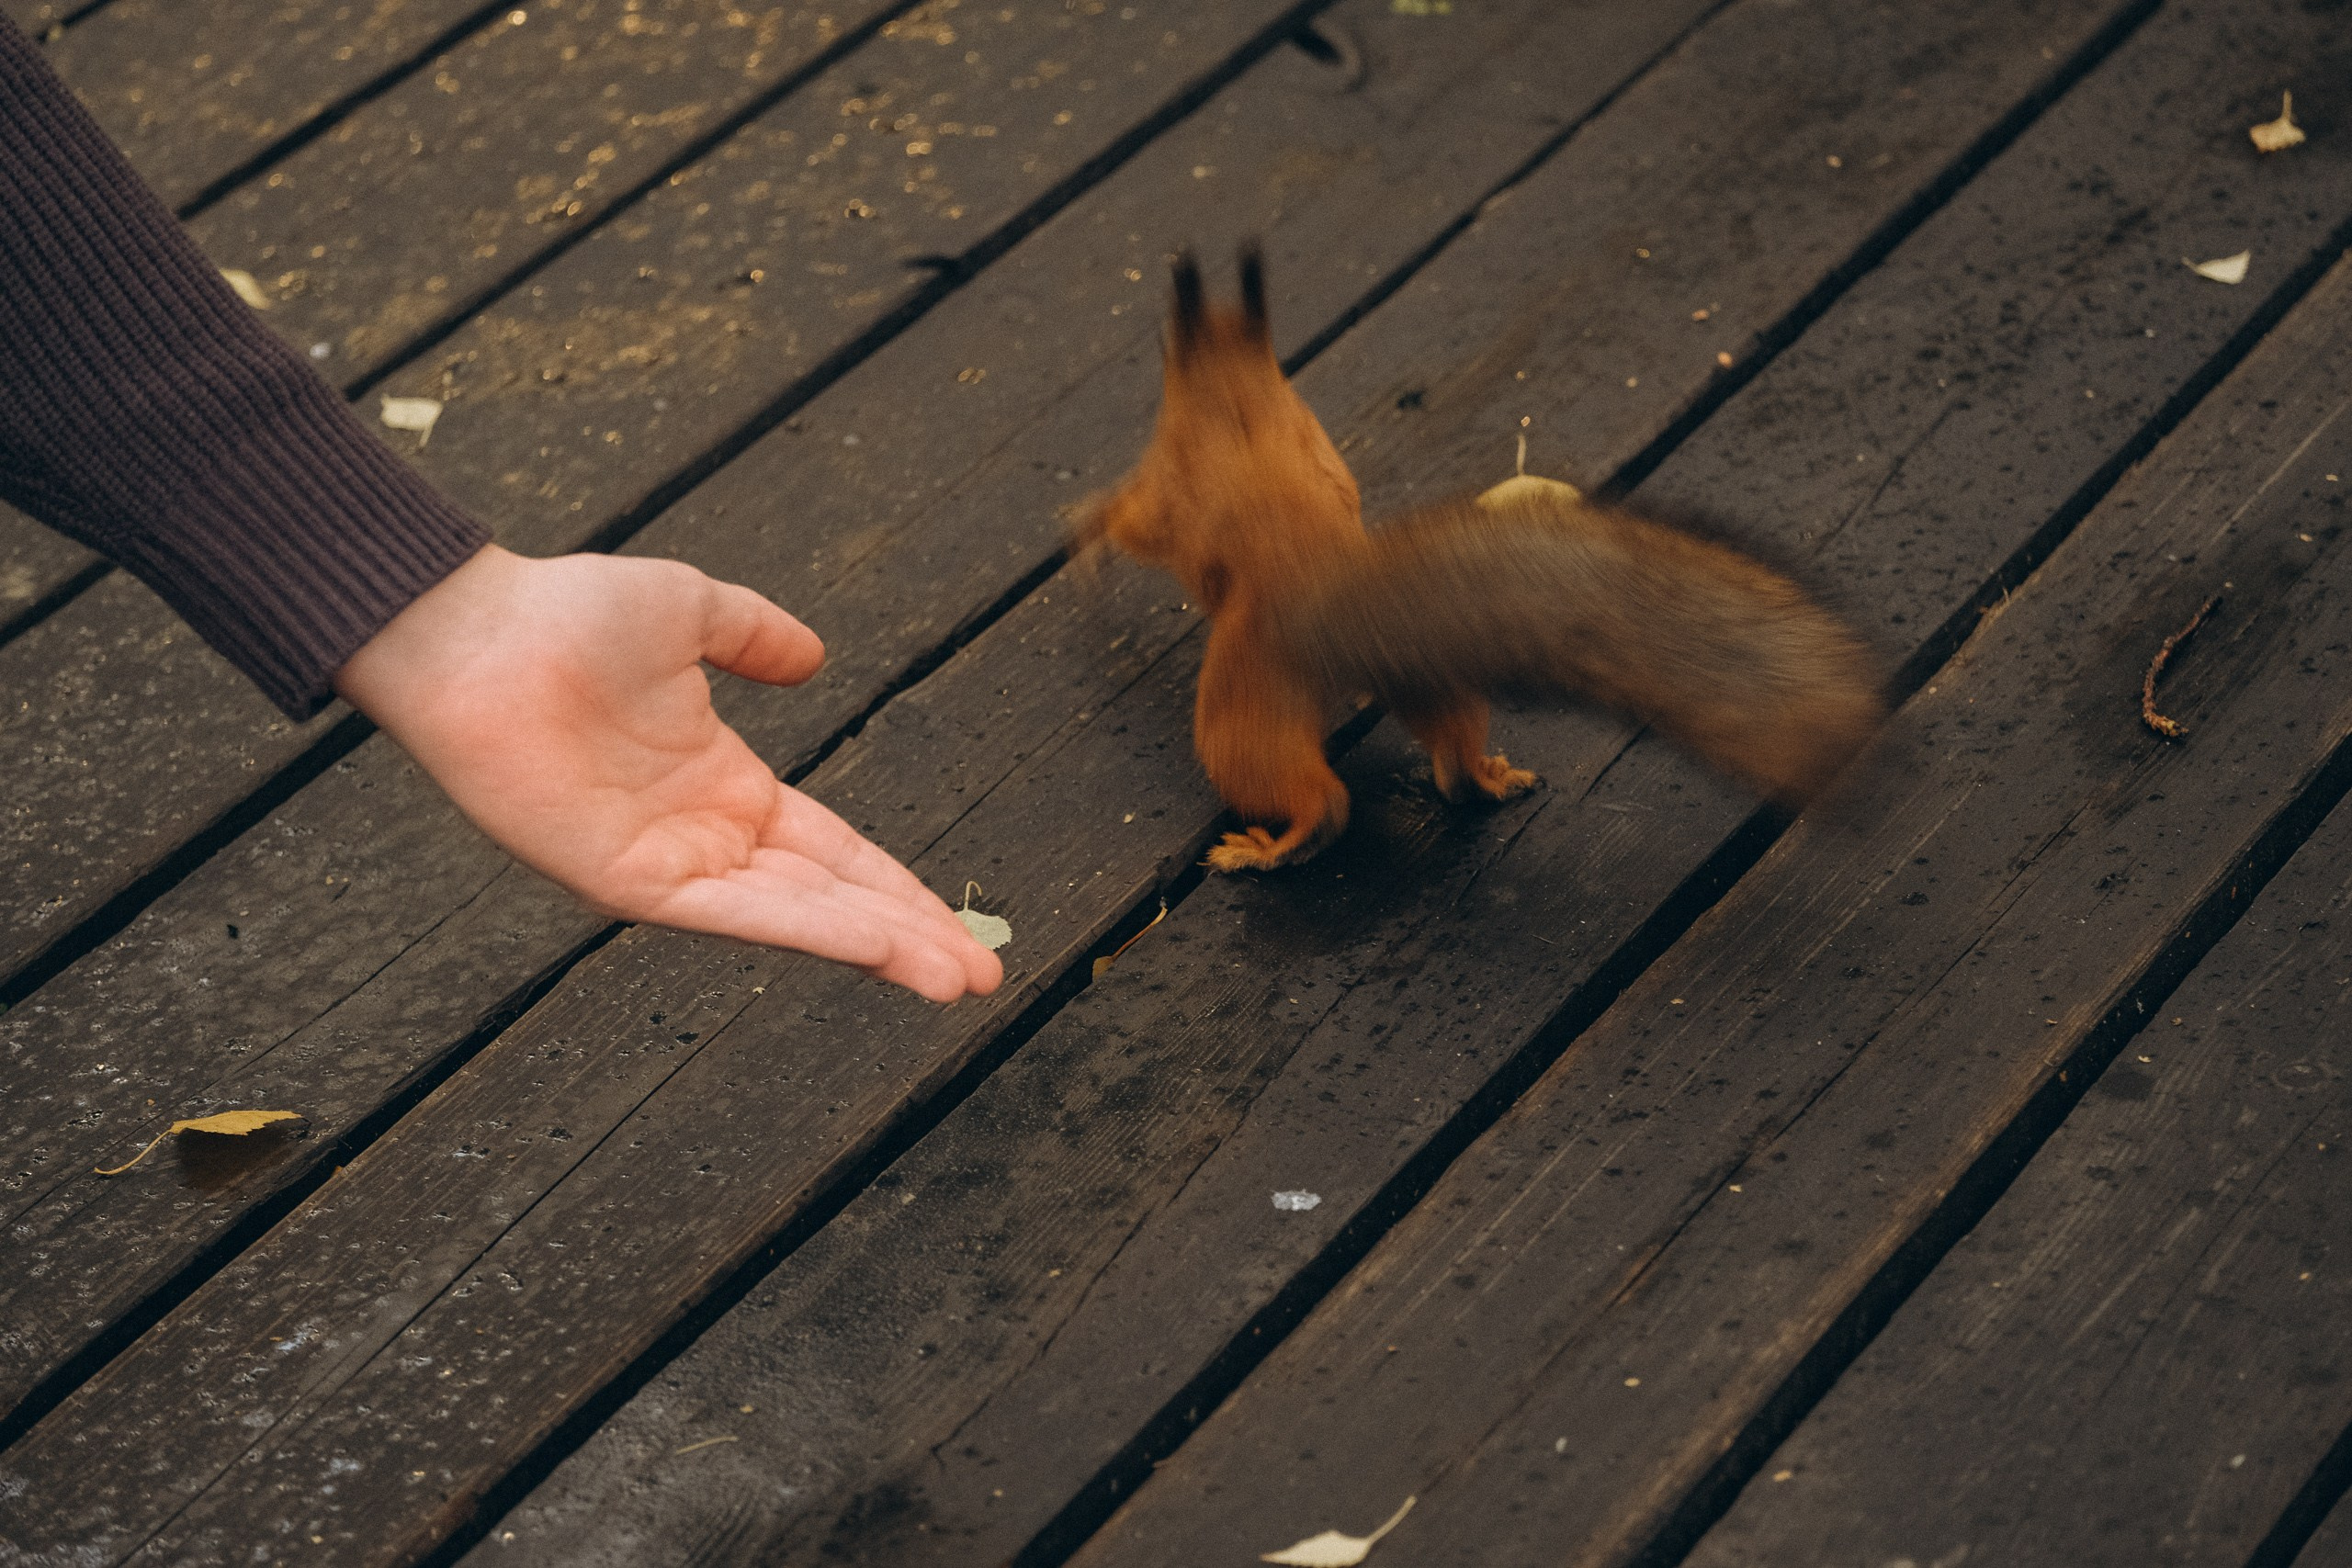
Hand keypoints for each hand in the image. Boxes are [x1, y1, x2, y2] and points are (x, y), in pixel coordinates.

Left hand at [334, 544, 1001, 1002]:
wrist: (476, 630)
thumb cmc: (564, 612)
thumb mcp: (692, 609)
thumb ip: (755, 636)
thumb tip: (815, 659)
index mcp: (724, 787)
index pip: (834, 853)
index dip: (899, 887)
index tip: (963, 921)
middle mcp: (705, 839)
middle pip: (830, 899)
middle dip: (910, 937)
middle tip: (984, 973)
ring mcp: (670, 867)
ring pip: (797, 917)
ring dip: (879, 948)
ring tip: (956, 978)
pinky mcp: (631, 884)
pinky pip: (739, 915)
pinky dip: (812, 930)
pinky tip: (876, 944)